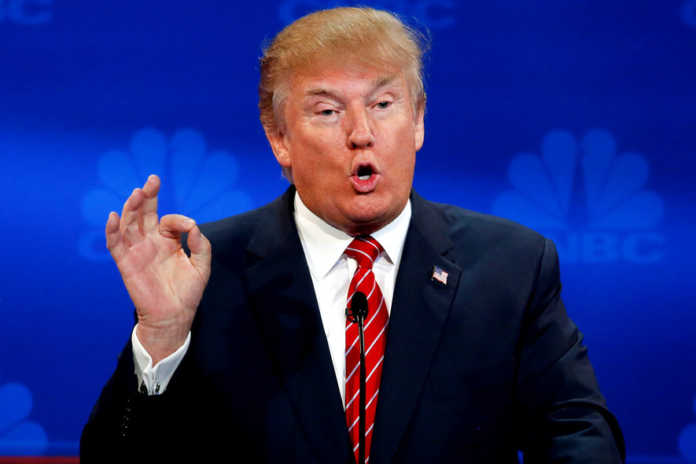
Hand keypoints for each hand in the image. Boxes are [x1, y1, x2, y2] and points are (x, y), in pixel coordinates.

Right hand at [105, 175, 210, 363]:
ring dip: (131, 208)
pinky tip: (114, 216)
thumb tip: (192, 225)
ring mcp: (137, 251)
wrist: (174, 316)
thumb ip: (200, 245)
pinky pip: (115, 244)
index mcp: (168, 241)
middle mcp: (150, 242)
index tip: (189, 227)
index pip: (169, 220)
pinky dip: (112, 230)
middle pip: (144, 214)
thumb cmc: (188, 292)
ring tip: (137, 193)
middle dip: (148, 196)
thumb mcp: (202, 266)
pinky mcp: (126, 263)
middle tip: (152, 180)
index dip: (179, 219)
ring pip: (129, 224)